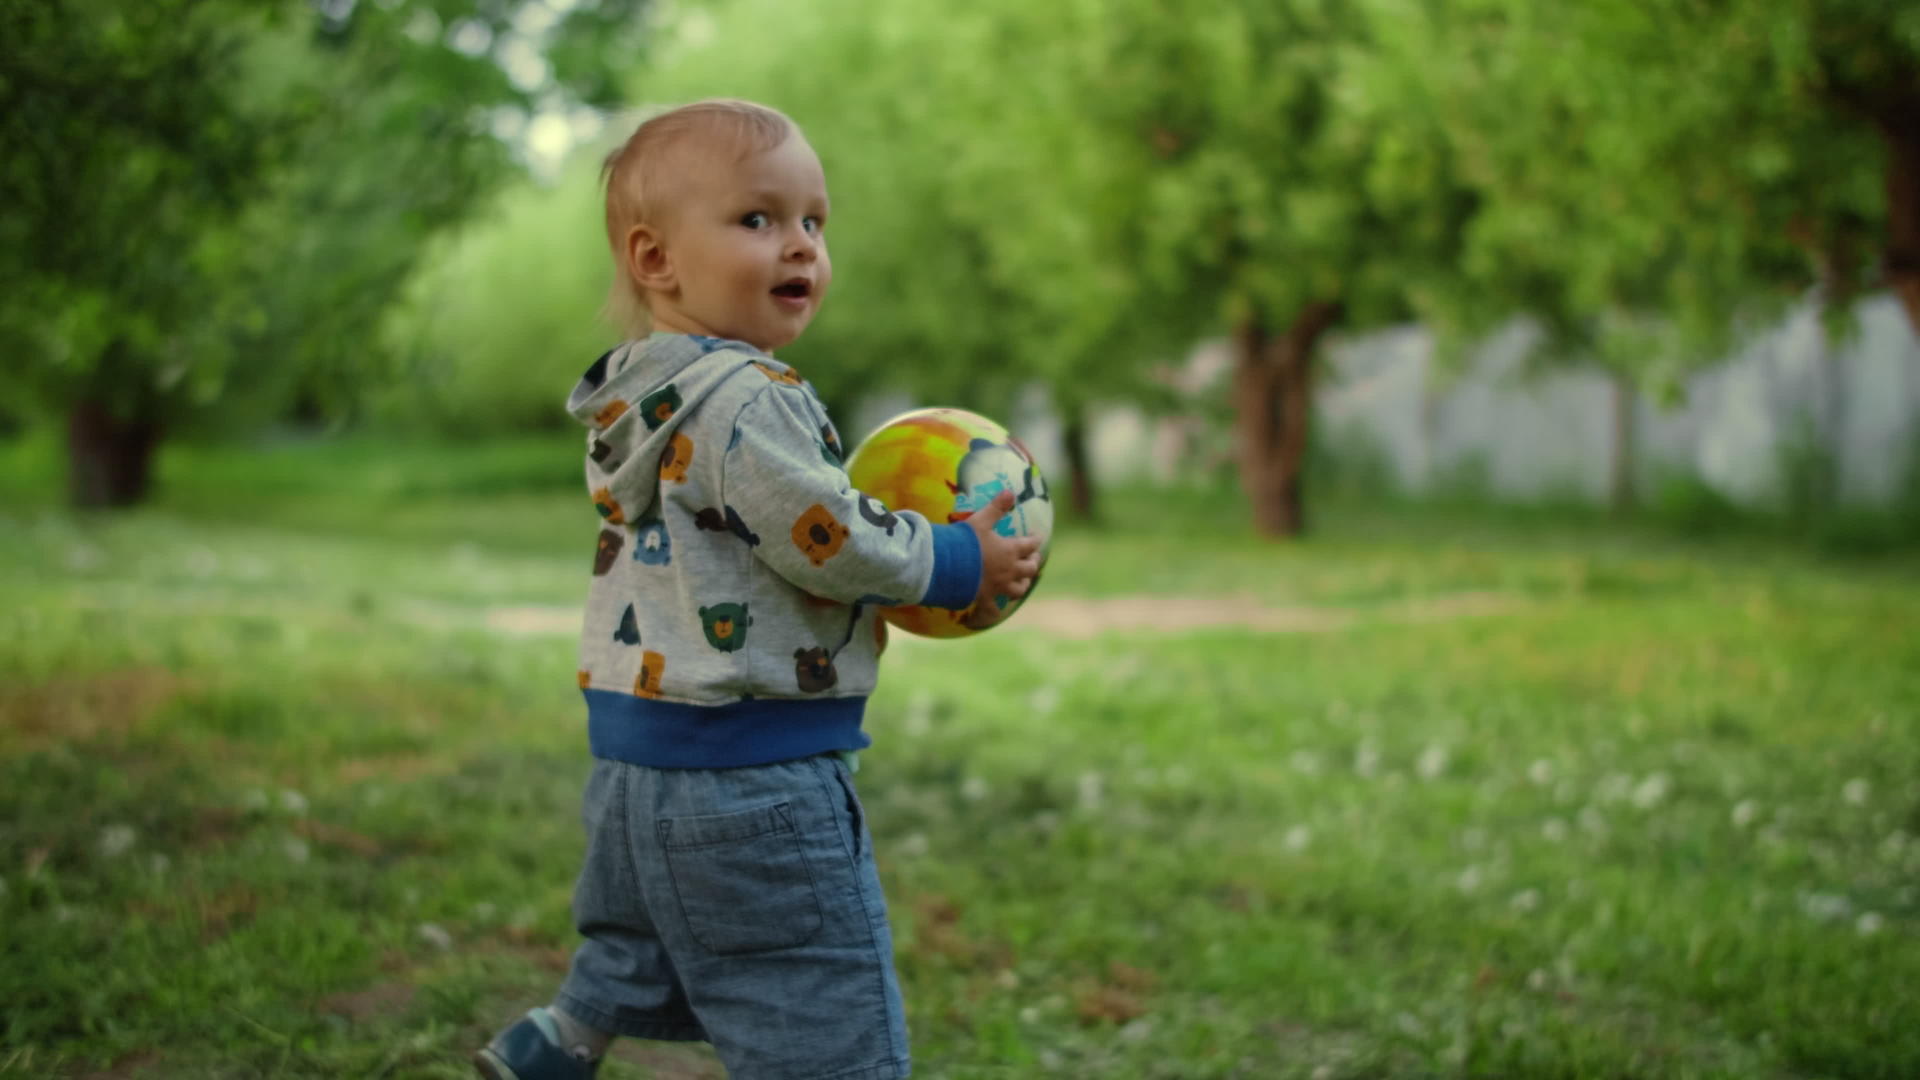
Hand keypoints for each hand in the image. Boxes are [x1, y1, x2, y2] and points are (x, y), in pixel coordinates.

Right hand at [964, 490, 1041, 627]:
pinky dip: (995, 611)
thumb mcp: (981, 520)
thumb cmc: (965, 542)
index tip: (1037, 536)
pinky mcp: (984, 598)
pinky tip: (996, 612)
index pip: (1030, 544)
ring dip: (1022, 585)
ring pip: (1018, 590)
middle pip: (1029, 569)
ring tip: (1022, 582)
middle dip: (1033, 563)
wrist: (948, 566)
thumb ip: (996, 507)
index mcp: (1009, 550)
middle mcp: (1008, 570)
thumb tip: (1010, 492)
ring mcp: (998, 586)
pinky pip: (993, 609)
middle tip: (1033, 558)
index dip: (1036, 539)